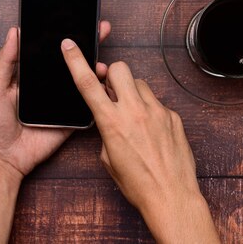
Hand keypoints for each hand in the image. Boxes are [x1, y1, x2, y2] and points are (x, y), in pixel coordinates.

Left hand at [0, 21, 111, 179]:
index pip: (48, 49)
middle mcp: (48, 84)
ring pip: (82, 79)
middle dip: (87, 44)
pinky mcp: (70, 118)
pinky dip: (97, 93)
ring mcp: (60, 101)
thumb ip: (5, 62)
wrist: (4, 158)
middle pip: (70, 61)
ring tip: (103, 58)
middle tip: (99, 28)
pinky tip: (105, 82)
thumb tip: (14, 32)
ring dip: (95, 67)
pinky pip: (86, 103)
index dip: (62, 34)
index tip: (76, 18)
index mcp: (30, 74)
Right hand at [60, 40, 219, 242]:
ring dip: (132, 93)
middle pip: (119, 69)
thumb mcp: (108, 157)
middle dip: (112, 74)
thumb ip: (105, 129)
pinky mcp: (173, 117)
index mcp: (111, 122)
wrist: (171, 197)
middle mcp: (134, 112)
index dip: (76, 61)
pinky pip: (157, 103)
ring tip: (133, 115)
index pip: (88, 84)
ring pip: (140, 84)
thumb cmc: (137, 184)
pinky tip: (151, 132)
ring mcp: (157, 112)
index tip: (69, 46)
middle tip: (111, 89)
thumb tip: (109, 115)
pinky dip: (150, 111)